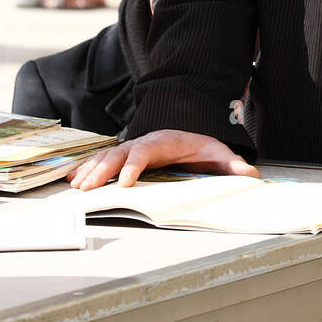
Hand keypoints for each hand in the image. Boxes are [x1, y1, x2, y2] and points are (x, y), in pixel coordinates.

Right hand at [67, 129, 259, 190]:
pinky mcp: (125, 156)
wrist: (192, 133)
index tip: (124, 184)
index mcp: (165, 141)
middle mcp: (144, 142)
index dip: (134, 166)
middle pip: (119, 153)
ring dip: (90, 170)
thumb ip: (233, 165)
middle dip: (102, 170)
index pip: (146, 151)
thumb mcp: (219, 153)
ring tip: (75, 186)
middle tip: (87, 189)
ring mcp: (132, 147)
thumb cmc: (203, 146)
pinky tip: (72, 179)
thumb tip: (249, 175)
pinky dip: (86, 168)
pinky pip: (102, 160)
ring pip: (107, 155)